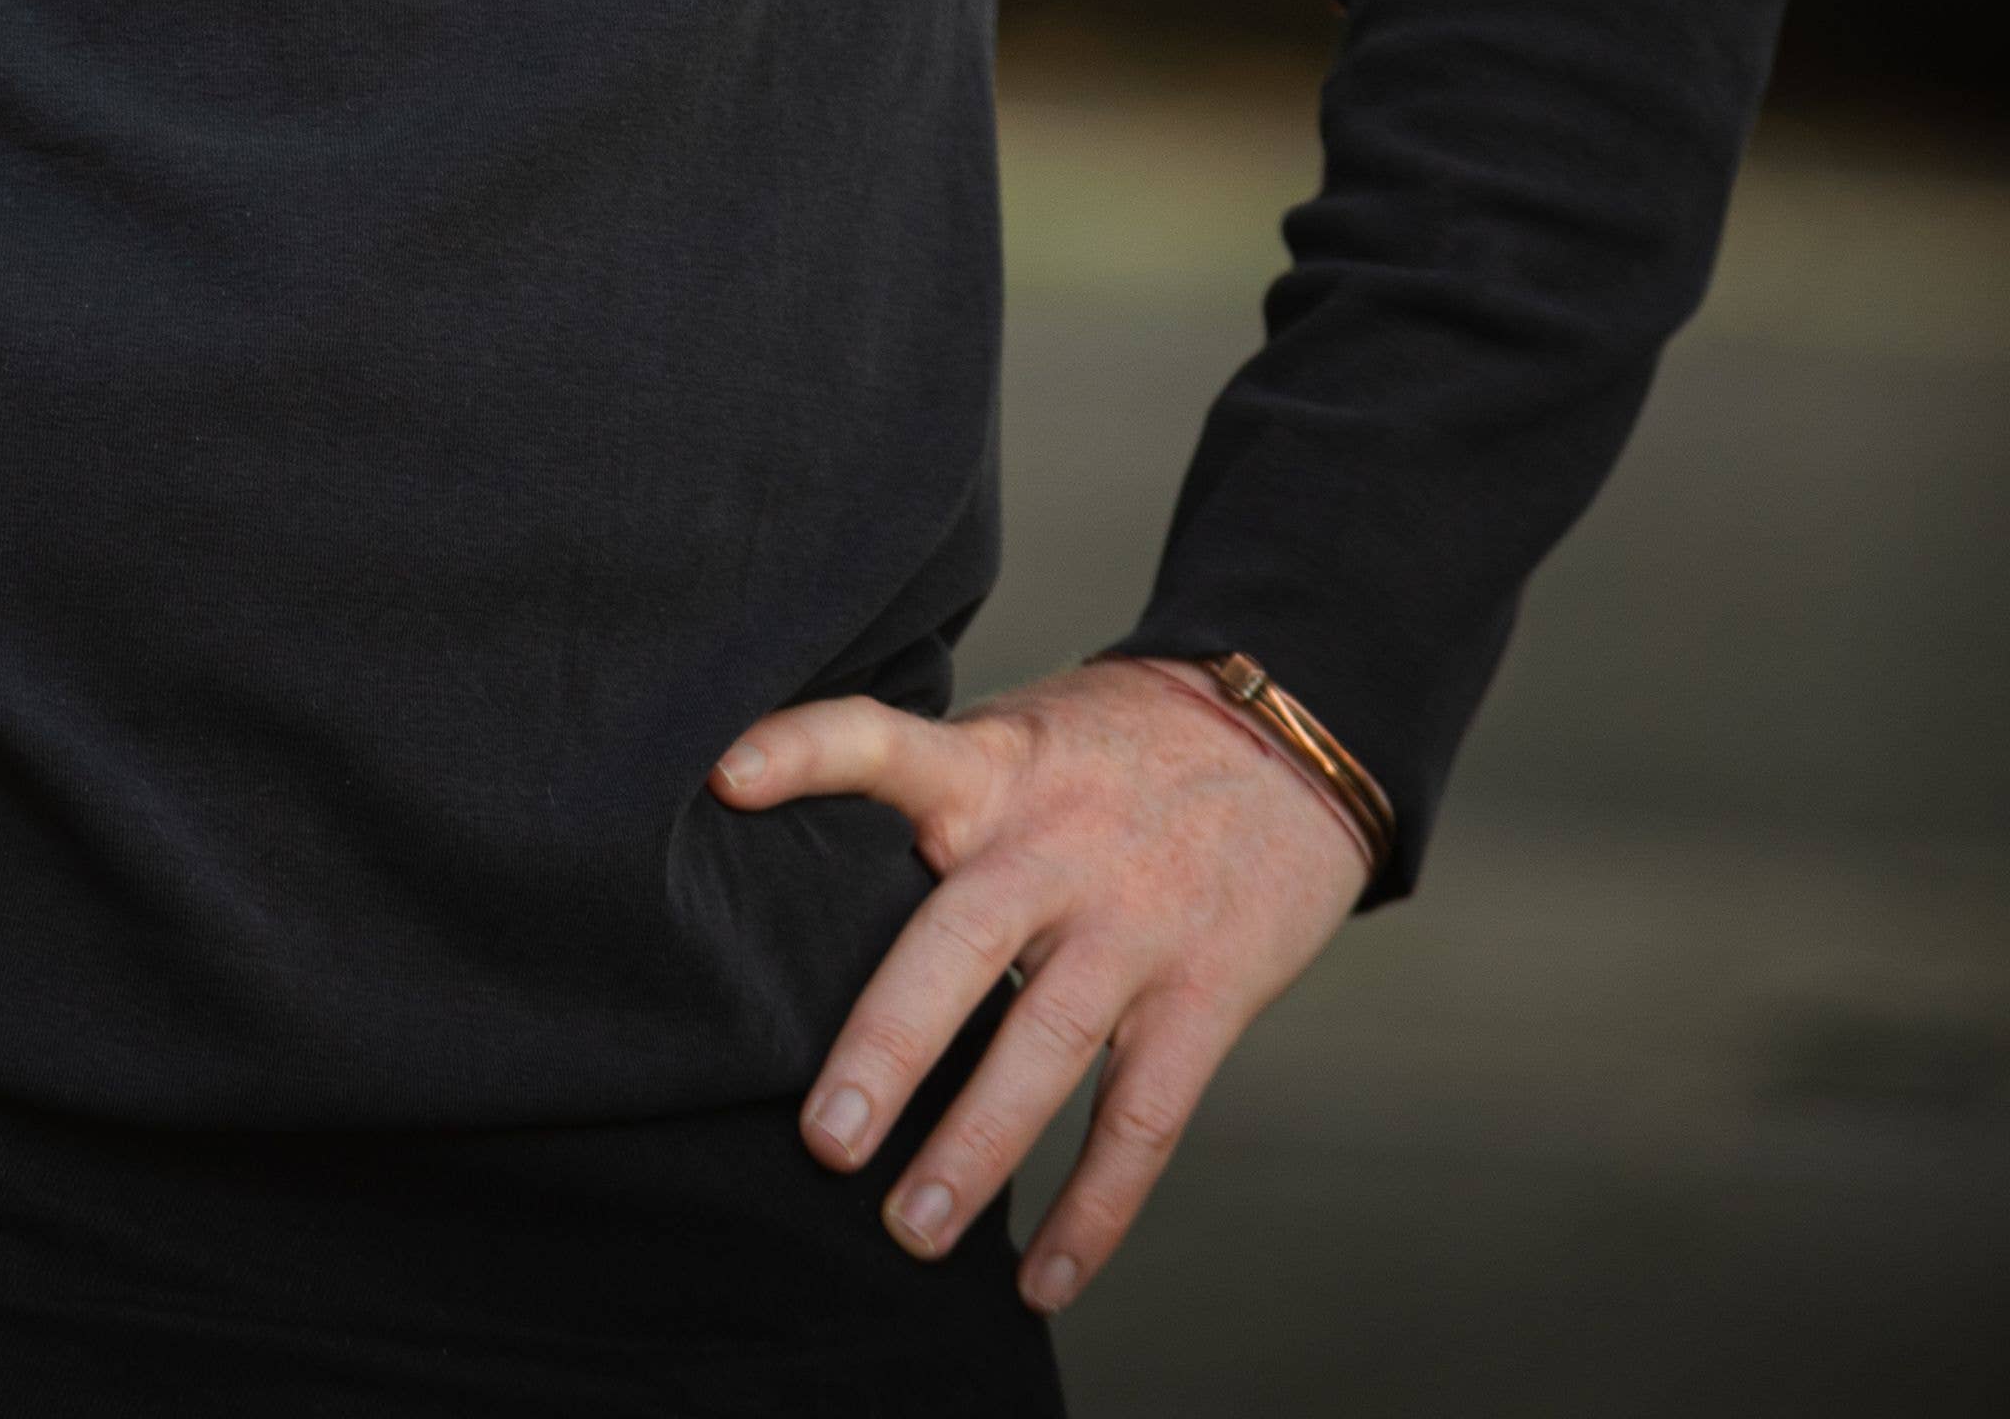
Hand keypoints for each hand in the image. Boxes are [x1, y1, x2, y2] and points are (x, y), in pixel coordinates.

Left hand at [708, 651, 1368, 1316]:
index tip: (726, 778)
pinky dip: (1094, 1209)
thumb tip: (803, 879)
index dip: (806, 749)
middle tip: (826, 1142)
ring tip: (913, 1228)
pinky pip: (1143, 1118)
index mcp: (994, 767)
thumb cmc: (1116, 748)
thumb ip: (934, 798)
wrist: (1288, 735)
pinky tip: (1044, 1277)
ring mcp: (1135, 922)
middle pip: (958, 941)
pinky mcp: (1205, 992)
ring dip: (976, 1150)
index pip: (884, 739)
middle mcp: (1056, 844)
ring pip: (1046, 1046)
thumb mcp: (1019, 737)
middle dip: (888, 1045)